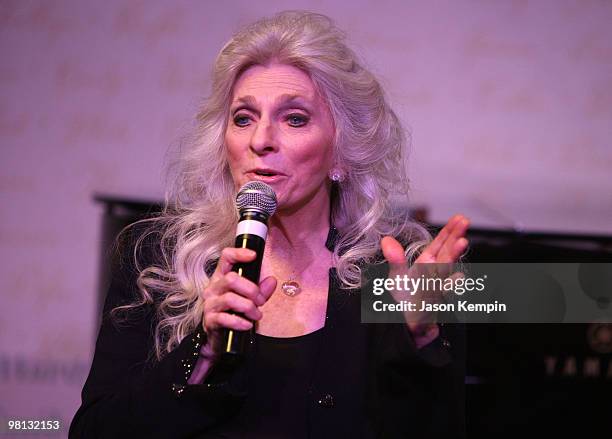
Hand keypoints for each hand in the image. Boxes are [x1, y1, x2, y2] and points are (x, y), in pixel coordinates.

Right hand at [200, 247, 276, 358]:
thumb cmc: (234, 312)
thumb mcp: (250, 298)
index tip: (253, 256)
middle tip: (261, 301)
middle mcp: (213, 287)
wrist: (221, 337)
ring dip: (249, 307)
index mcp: (222, 276)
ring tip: (256, 315)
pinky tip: (247, 325)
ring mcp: (210, 304)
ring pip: (230, 299)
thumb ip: (261, 289)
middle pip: (231, 279)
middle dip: (251, 290)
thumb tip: (271, 281)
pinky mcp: (210, 320)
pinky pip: (225, 318)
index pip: (226, 257)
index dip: (239, 253)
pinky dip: (240, 322)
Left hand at [381, 214, 469, 346]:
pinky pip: (441, 293)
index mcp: (426, 265)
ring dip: (454, 257)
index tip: (459, 218)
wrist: (407, 327)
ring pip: (446, 270)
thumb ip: (395, 259)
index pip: (440, 245)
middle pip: (446, 253)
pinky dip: (448, 286)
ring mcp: (437, 289)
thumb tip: (386, 239)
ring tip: (462, 242)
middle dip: (455, 237)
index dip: (449, 232)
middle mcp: (435, 275)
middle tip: (465, 221)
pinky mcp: (435, 304)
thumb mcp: (397, 278)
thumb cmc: (404, 302)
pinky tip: (457, 277)